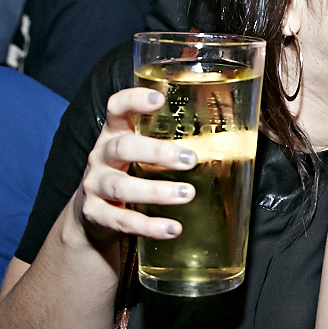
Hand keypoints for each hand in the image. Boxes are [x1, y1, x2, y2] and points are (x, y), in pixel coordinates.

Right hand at [74, 87, 201, 243]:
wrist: (94, 212)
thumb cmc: (130, 172)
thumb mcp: (142, 151)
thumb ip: (171, 142)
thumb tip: (232, 140)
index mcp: (115, 133)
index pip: (116, 108)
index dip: (134, 100)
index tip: (159, 100)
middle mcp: (101, 156)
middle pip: (122, 147)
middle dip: (156, 152)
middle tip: (190, 160)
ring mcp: (95, 185)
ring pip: (121, 186)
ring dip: (157, 191)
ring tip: (188, 194)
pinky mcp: (95, 214)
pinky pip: (121, 220)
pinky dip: (148, 226)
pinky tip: (172, 228)